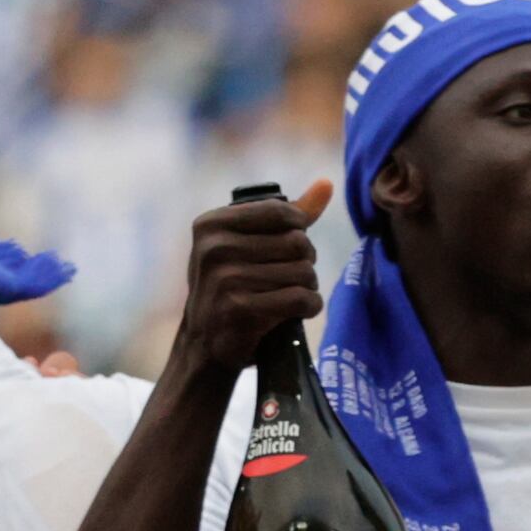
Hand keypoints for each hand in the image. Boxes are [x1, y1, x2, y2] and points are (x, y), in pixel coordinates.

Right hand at [176, 179, 326, 378]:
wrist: (204, 345)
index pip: (280, 212)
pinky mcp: (241, 310)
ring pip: (302, 272)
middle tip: (295, 275)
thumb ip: (285, 215)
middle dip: (306, 261)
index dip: (299, 229)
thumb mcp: (245, 245)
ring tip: (295, 294)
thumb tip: (326, 184)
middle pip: (297, 243)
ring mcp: (225, 279)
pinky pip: (300, 299)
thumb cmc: (230, 288)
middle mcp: (214, 248)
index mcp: (211, 224)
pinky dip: (310, 306)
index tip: (292, 248)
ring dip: (309, 286)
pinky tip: (300, 311)